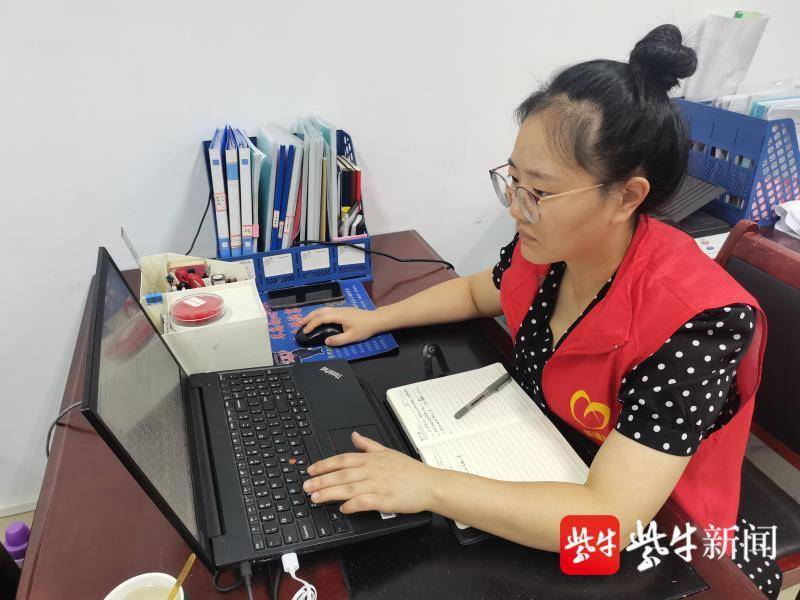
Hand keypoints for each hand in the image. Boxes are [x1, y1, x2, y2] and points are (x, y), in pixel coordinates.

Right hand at [297, 306, 381, 346]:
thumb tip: (326, 342)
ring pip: (323, 309)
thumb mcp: (352, 337)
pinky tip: (318, 318)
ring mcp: (341, 309)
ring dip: (313, 314)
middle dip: (309, 317)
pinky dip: (319, 313)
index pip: (321, 319)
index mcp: (339, 316)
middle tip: (299, 324)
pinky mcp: (343, 310)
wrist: (376, 320)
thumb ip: (338, 340)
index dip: (312, 325)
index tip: (305, 331)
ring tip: (306, 321)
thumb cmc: (365, 328)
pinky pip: (327, 310)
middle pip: (320, 311)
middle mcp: (338, 310)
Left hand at [303, 431, 438, 514]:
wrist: (430, 484)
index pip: (343, 459)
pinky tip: (342, 509)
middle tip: (306, 487)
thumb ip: (368, 444)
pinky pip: (364, 501)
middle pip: (342, 474)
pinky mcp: (385, 499)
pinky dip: (352, 505)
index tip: (311, 470)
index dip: (325, 464)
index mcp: (372, 459)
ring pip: (349, 488)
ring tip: (316, 498)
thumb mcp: (388, 451)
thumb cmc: (410, 470)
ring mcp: (378, 485)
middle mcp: (372, 470)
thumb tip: (354, 435)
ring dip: (330, 493)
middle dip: (321, 480)